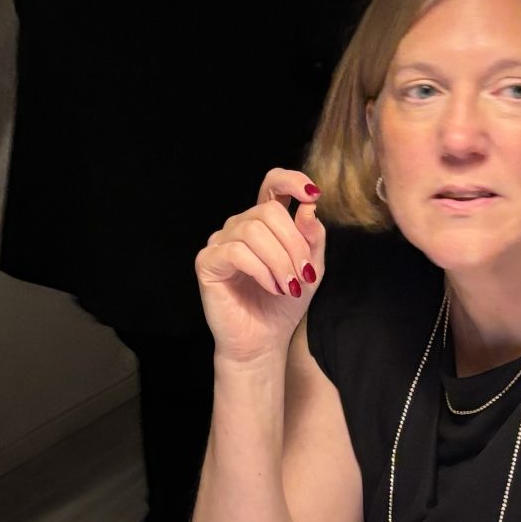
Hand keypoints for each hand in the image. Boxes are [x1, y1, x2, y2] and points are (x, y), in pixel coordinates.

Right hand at [195, 168, 324, 368]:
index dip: (292, 180)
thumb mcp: (310, 268)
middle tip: (303, 275)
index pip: (273, 183)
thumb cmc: (283, 304)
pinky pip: (236, 251)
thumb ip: (312, 237)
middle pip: (269, 211)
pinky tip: (271, 287)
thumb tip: (309, 206)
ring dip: (279, 261)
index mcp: (265, 222)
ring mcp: (221, 241)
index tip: (313, 194)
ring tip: (289, 287)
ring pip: (254, 231)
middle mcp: (240, 226)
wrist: (263, 341)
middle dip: (293, 244)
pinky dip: (261, 270)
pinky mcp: (207, 261)